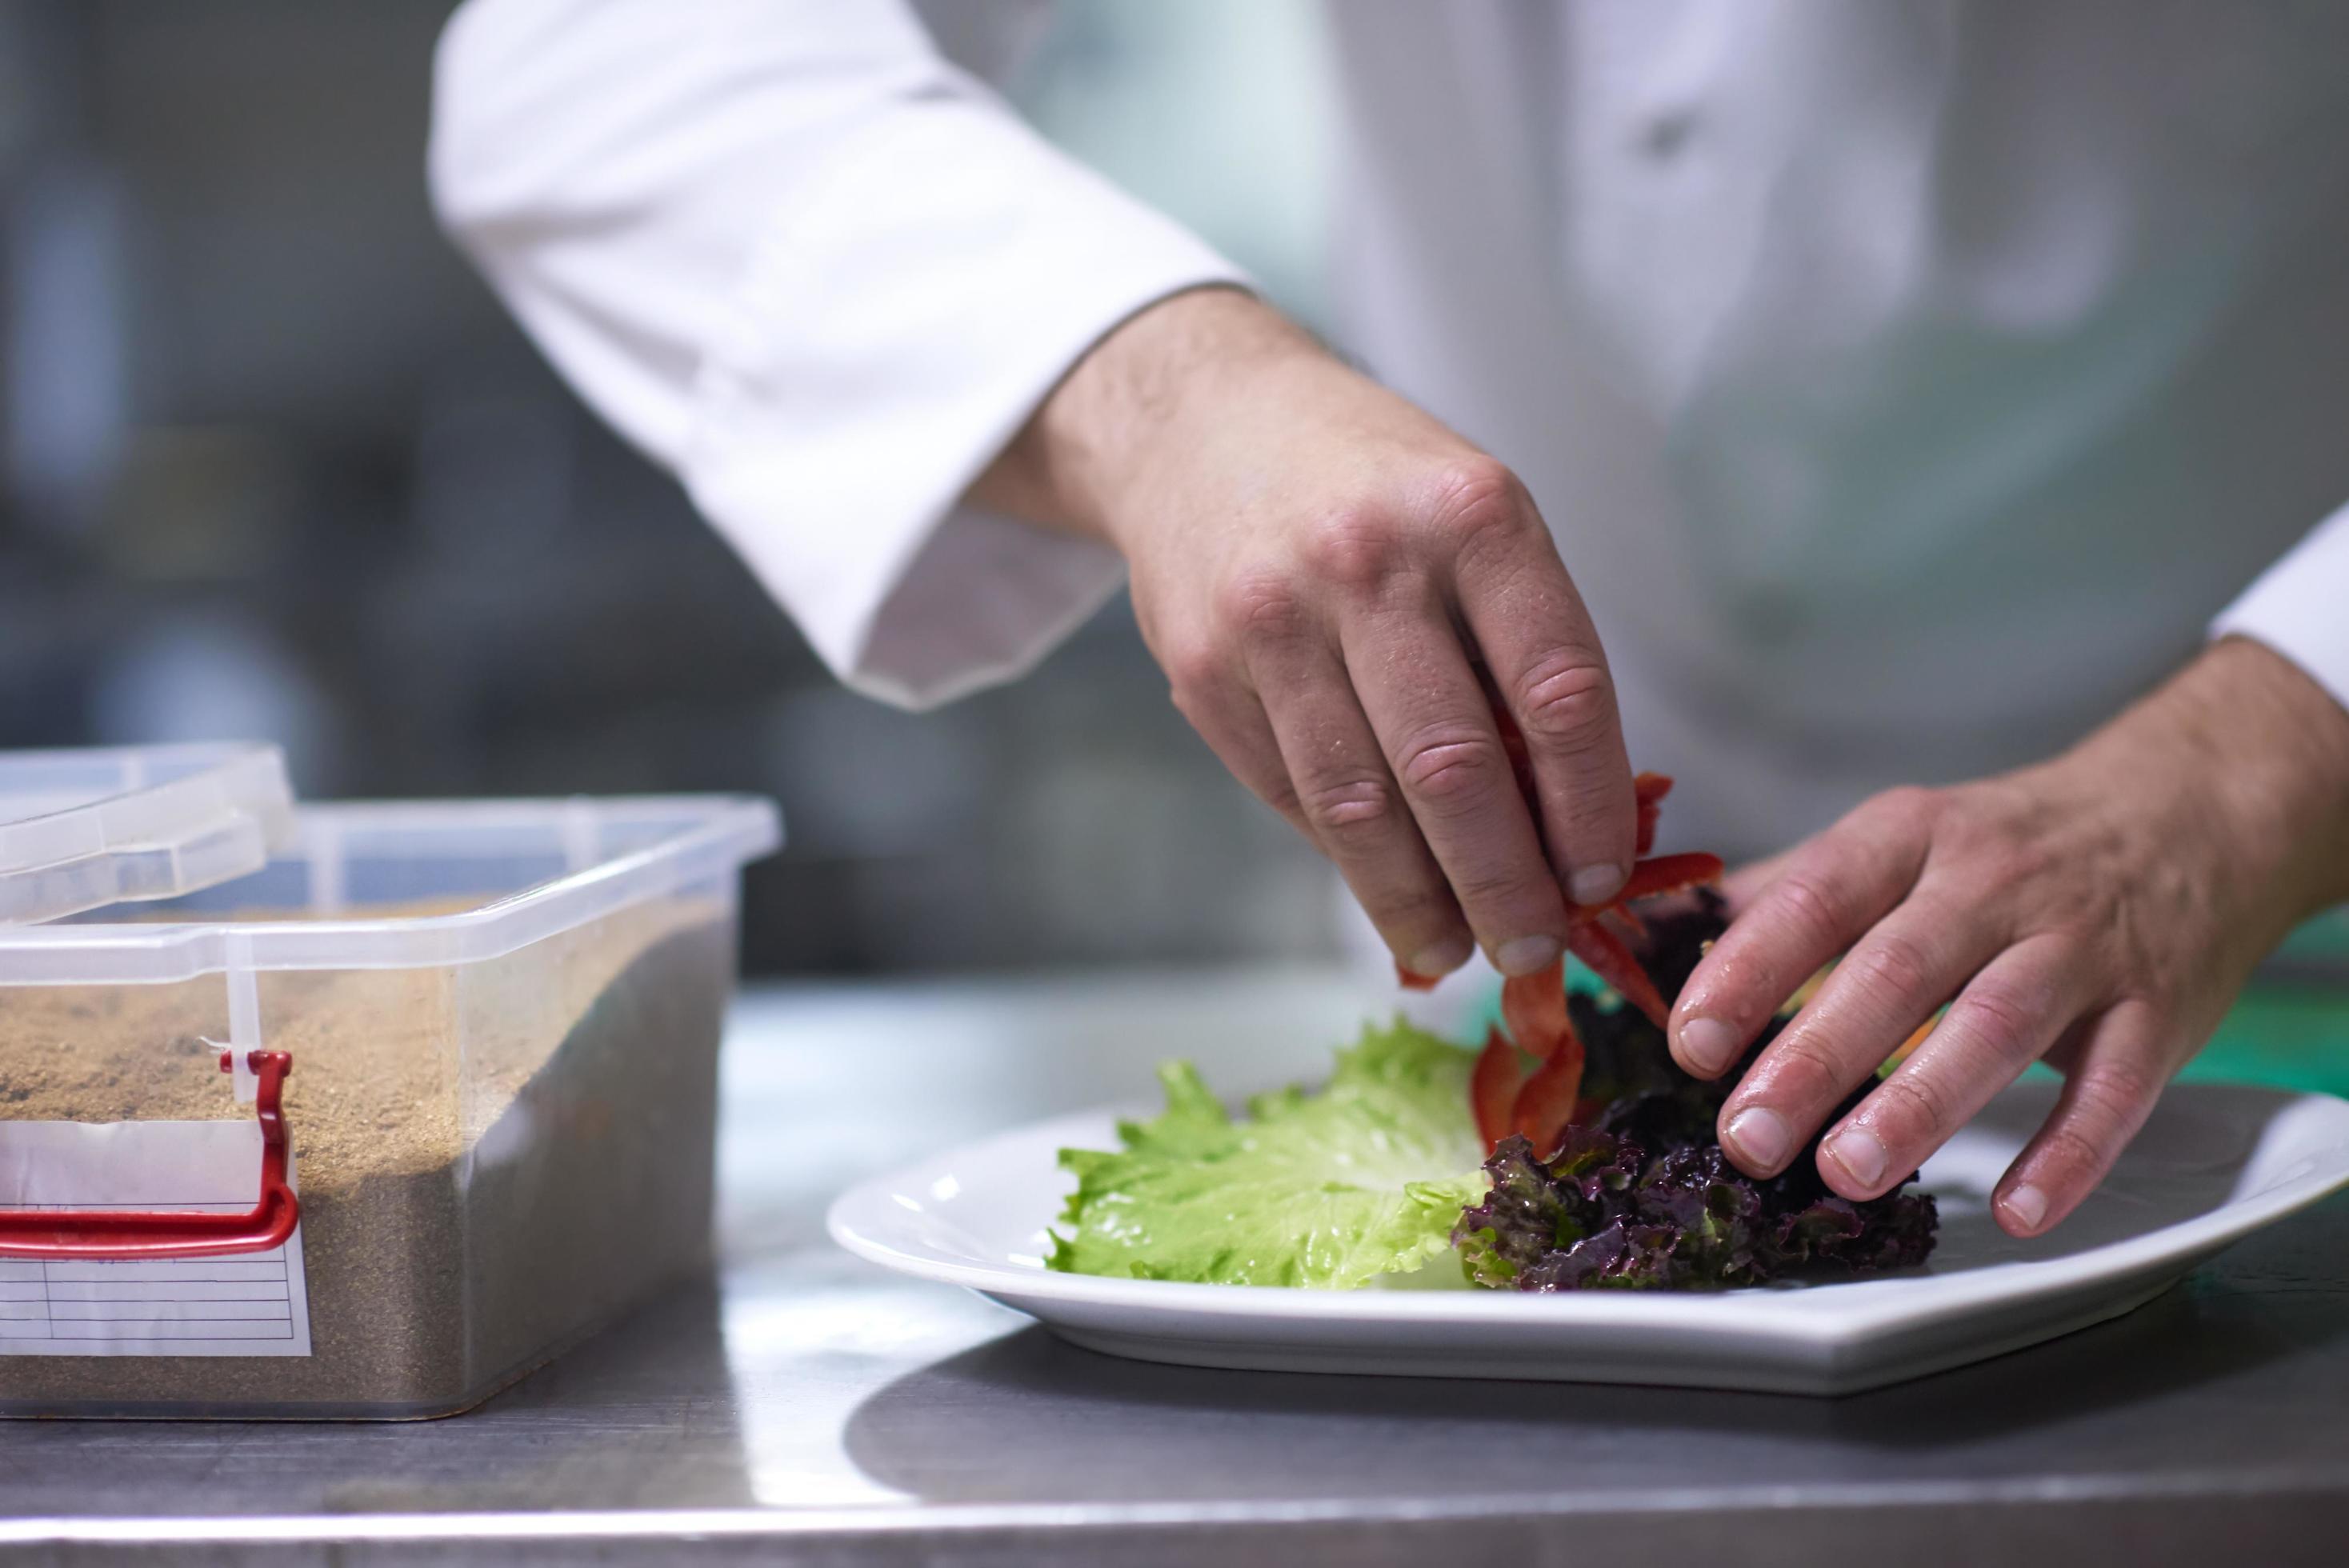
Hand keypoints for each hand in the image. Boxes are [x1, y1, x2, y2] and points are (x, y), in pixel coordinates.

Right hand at [973, 287, 1635, 981]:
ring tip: (1456, 951)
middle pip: (1455, 769)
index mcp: (1472, 516)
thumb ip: (1518, 652)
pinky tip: (1386, 892)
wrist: (1202, 422)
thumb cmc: (1375, 489)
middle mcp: (1368, 563)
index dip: (1588, 807)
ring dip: (1417, 902)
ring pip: (1360, 805)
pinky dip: (1347, 859)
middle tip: (1533, 949)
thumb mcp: (1471, 522)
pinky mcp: (1203, 670)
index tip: (1601, 879)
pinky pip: (1292, 795)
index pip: (1558, 691)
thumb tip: (1566, 829)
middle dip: (1505, 885)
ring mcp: (1273, 619)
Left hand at [1671, 637, 2348, 1236]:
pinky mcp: (2157, 1008)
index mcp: (1910, 837)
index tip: (1689, 1039)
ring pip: (1994, 1026)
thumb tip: (1664, 932)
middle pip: (1894, 972)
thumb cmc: (2011, 844)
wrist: (2189, 810)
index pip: (1816, 897)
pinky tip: (2020, 1209)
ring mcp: (2080, 946)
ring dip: (1918, 1104)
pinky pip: (2114, 1087)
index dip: (1749, 969)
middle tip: (1746, 1136)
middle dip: (1813, 1058)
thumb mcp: (1900, 836)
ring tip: (1845, 1172)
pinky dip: (2070, 1152)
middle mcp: (1991, 884)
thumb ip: (1788, 889)